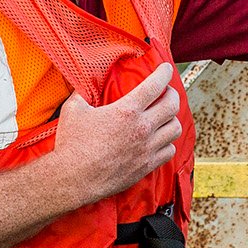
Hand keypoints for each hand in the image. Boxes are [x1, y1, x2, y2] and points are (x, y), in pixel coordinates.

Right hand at [51, 62, 182, 203]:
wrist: (72, 179)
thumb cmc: (72, 145)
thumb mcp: (73, 109)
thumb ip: (83, 93)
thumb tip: (84, 85)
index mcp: (126, 110)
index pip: (155, 85)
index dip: (164, 72)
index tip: (166, 68)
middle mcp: (142, 128)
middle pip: (172, 105)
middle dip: (172, 93)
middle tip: (166, 91)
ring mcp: (146, 148)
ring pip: (175, 128)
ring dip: (172, 118)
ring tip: (165, 116)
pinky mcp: (146, 166)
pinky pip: (169, 151)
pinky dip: (168, 142)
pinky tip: (160, 140)